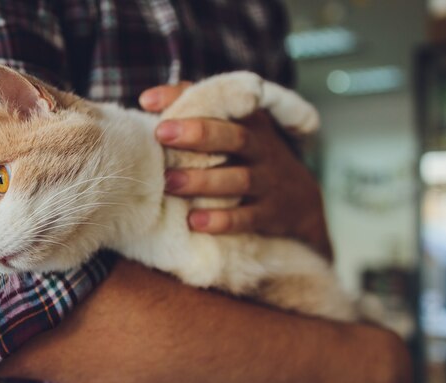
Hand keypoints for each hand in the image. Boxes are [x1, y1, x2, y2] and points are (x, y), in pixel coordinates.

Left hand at [140, 83, 332, 259]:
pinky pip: (248, 217)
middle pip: (235, 136)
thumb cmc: (249, 155)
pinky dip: (223, 220)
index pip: (221, 101)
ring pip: (239, 178)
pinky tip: (195, 221)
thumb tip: (147, 99)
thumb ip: (193, 105)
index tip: (150, 104)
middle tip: (161, 134)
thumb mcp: (233, 127)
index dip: (186, 98)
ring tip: (170, 183)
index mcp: (249, 122)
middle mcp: (261, 148)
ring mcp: (268, 181)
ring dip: (203, 181)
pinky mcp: (270, 213)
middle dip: (199, 133)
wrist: (299, 199)